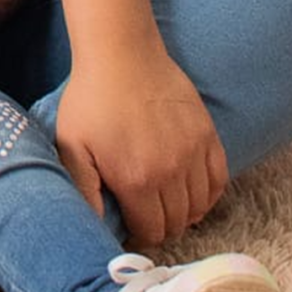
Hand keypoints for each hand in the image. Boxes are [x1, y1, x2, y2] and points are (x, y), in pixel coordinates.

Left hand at [53, 45, 228, 247]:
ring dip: (184, 213)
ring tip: (165, 204)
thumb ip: (83, 193)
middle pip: (177, 223)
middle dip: (160, 227)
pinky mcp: (208, 135)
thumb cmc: (90, 100)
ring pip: (200, 206)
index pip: (151, 232)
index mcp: (137, 179)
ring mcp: (194, 152)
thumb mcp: (72, 147)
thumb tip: (94, 229)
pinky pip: (219, 180)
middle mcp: (171, 171)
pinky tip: (191, 191)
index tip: (129, 228)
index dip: (139, 236)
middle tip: (145, 217)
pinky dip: (208, 194)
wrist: (121, 54)